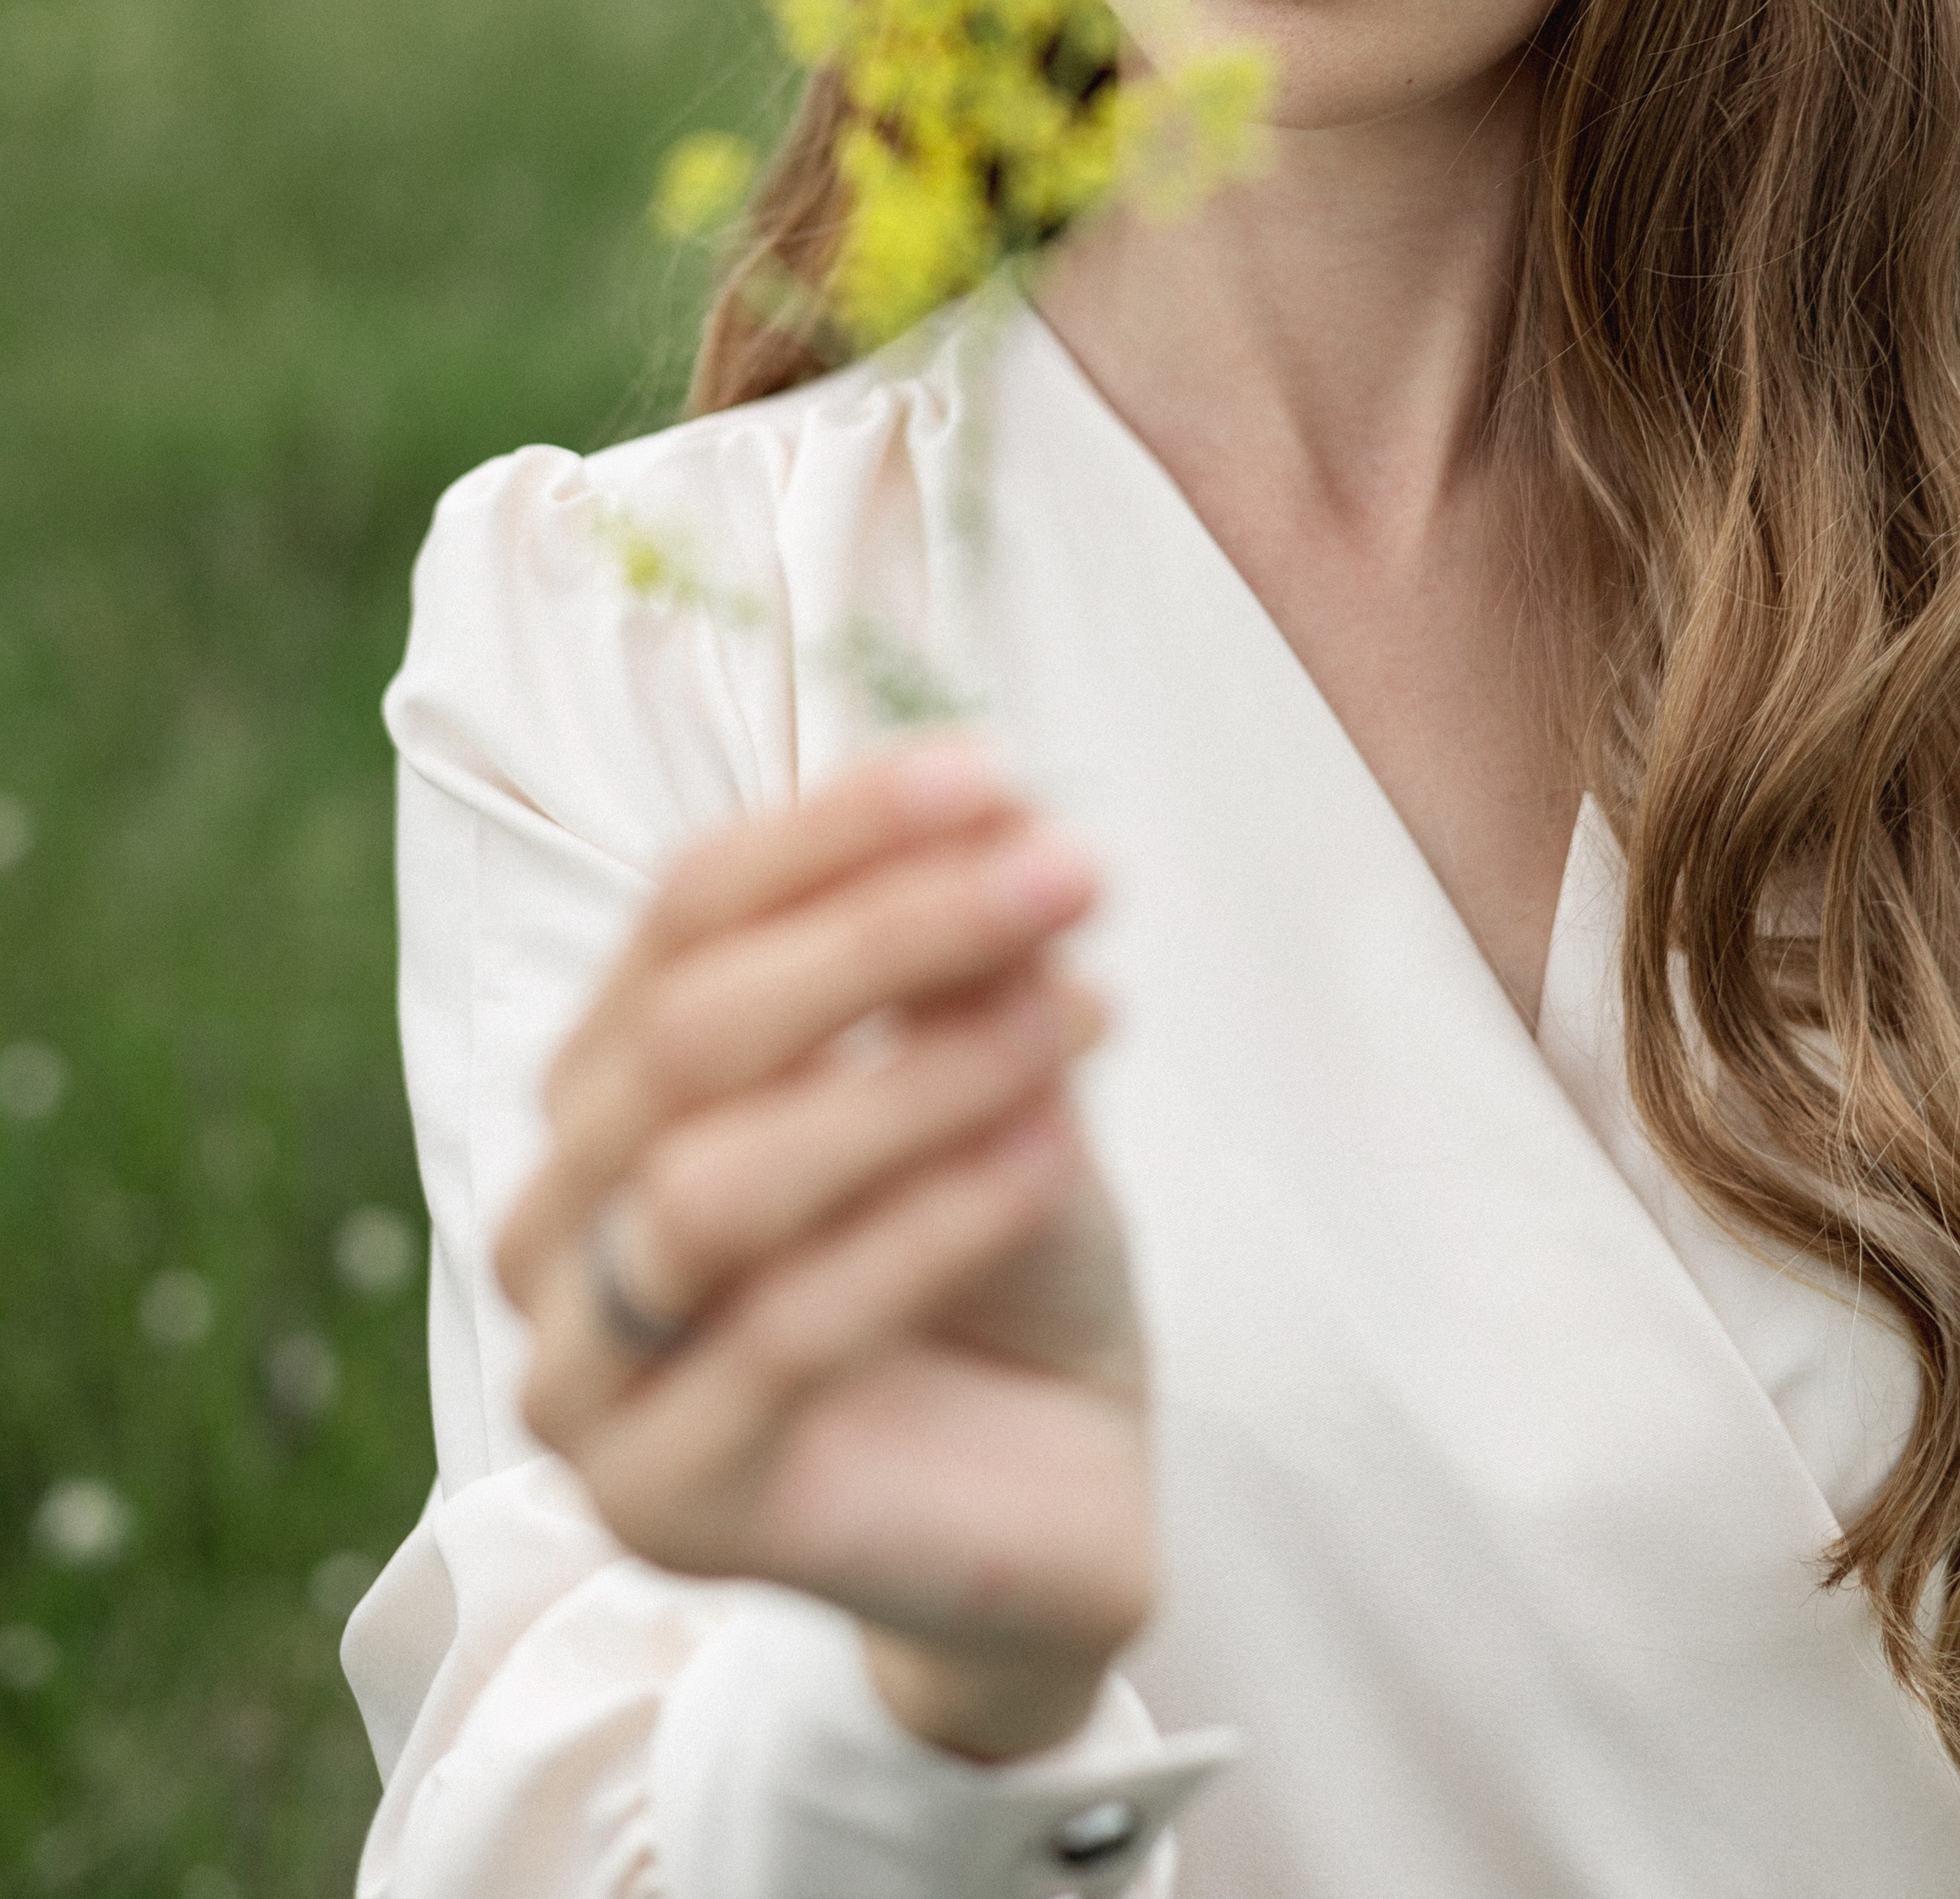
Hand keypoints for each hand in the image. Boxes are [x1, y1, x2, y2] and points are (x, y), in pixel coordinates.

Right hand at [494, 734, 1155, 1759]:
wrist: (1055, 1486)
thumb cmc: (998, 1252)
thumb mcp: (995, 1076)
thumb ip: (962, 968)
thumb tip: (991, 817)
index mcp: (608, 1085)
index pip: (684, 912)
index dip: (834, 831)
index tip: (996, 775)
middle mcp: (556, 1218)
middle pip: (687, 1031)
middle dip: (886, 932)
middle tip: (1069, 879)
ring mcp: (584, 1378)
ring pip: (710, 1183)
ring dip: (910, 1083)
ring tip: (1082, 1017)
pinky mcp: (660, 1504)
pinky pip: (784, 1333)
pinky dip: (930, 1223)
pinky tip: (1056, 1151)